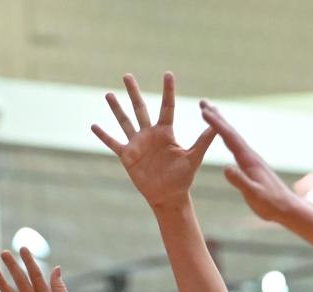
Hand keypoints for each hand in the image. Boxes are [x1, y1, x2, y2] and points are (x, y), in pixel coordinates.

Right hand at [92, 73, 214, 209]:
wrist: (168, 196)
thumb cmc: (183, 178)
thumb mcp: (194, 157)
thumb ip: (204, 140)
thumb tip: (218, 124)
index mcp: (166, 132)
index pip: (166, 107)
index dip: (168, 91)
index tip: (168, 74)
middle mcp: (150, 134)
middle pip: (140, 108)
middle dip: (133, 92)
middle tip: (127, 75)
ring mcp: (137, 144)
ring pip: (125, 122)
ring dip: (116, 109)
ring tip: (108, 94)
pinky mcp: (127, 156)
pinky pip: (113, 143)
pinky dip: (104, 135)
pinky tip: (94, 125)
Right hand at [200, 100, 302, 222]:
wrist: (288, 208)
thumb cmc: (271, 204)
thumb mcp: (253, 195)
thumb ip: (240, 181)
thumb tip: (225, 168)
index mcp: (248, 160)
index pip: (229, 138)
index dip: (216, 124)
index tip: (204, 111)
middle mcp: (250, 156)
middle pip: (231, 132)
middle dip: (217, 117)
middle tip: (204, 102)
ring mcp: (252, 160)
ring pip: (234, 137)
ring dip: (222, 124)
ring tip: (212, 114)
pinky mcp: (252, 165)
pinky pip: (236, 146)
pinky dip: (228, 137)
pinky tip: (227, 138)